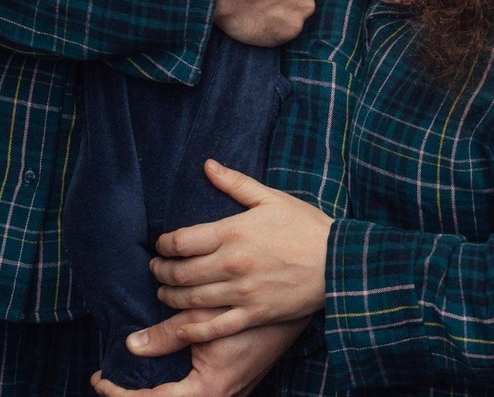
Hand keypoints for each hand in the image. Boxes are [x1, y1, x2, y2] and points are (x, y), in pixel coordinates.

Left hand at [91, 317, 305, 396]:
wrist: (301, 303)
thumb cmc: (257, 307)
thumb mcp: (211, 318)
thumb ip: (173, 331)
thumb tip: (132, 344)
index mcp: (213, 389)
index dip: (121, 395)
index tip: (99, 378)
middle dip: (130, 395)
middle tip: (103, 378)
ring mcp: (225, 390)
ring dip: (148, 388)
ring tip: (121, 372)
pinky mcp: (228, 379)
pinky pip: (189, 388)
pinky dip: (166, 380)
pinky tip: (153, 362)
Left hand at [144, 160, 330, 343]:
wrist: (338, 262)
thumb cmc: (305, 225)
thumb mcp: (270, 197)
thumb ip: (234, 183)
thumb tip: (207, 165)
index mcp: (233, 232)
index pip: (183, 241)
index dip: (164, 244)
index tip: (160, 245)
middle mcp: (232, 265)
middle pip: (182, 273)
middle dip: (161, 271)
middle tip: (155, 269)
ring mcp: (242, 293)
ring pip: (193, 300)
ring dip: (170, 297)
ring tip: (163, 292)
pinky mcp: (254, 315)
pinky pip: (215, 327)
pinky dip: (193, 328)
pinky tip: (180, 326)